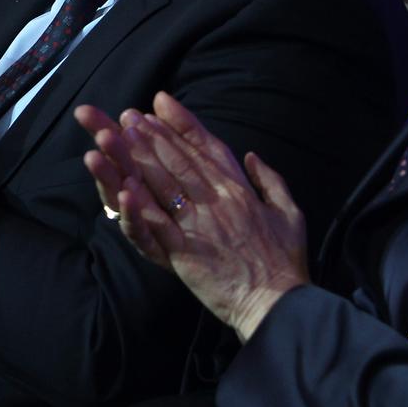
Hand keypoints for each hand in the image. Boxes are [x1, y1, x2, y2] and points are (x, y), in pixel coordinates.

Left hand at [76, 92, 309, 341]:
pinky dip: (139, 204)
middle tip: (129, 114)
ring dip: (138, 157)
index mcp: (240, 190)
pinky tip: (122, 185)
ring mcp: (199, 225)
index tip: (160, 102)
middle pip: (178, 159)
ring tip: (117, 134)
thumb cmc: (286, 263)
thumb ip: (271, 180)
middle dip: (152, 134)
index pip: (206, 147)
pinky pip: (157, 223)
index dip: (181, 123)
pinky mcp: (185, 251)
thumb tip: (251, 156)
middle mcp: (218, 200)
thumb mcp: (290, 213)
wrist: (279, 304)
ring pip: (164, 183)